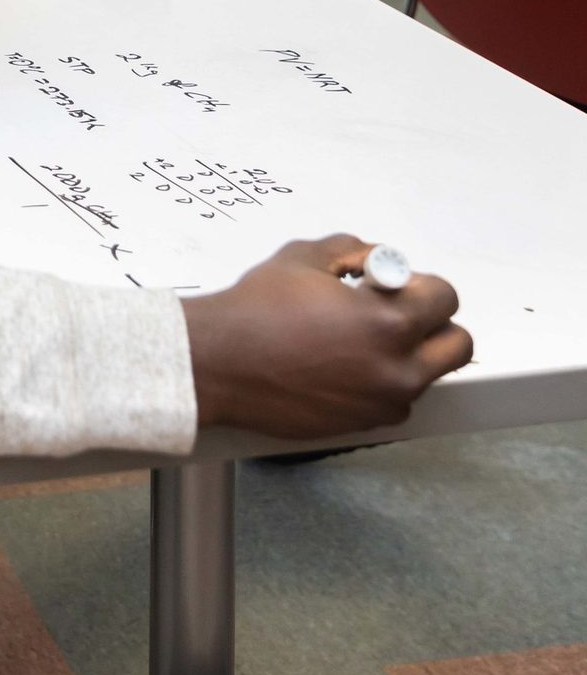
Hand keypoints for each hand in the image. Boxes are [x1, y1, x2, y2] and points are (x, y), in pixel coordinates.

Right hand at [181, 235, 471, 439]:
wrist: (218, 362)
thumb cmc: (255, 311)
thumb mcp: (306, 257)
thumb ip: (356, 250)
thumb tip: (379, 262)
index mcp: (388, 322)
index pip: (445, 298)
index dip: (421, 284)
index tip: (397, 284)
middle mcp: (395, 369)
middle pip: (457, 346)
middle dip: (432, 322)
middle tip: (396, 312)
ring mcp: (380, 402)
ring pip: (428, 375)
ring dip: (410, 354)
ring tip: (364, 339)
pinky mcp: (362, 424)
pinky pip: (395, 400)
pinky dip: (383, 382)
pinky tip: (346, 365)